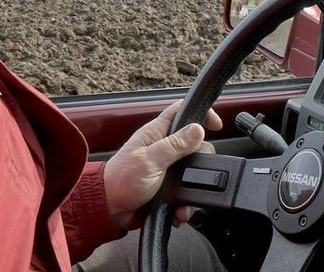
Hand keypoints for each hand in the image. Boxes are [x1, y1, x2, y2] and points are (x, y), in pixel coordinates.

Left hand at [102, 101, 222, 230]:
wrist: (107, 210)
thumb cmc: (120, 181)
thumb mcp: (150, 160)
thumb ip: (174, 145)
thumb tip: (197, 129)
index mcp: (155, 134)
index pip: (180, 112)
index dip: (200, 113)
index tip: (216, 124)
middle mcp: (162, 149)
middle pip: (194, 145)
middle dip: (201, 160)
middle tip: (197, 171)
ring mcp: (165, 169)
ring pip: (192, 172)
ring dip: (193, 189)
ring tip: (185, 200)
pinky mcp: (166, 189)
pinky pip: (184, 194)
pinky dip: (184, 205)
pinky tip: (179, 212)